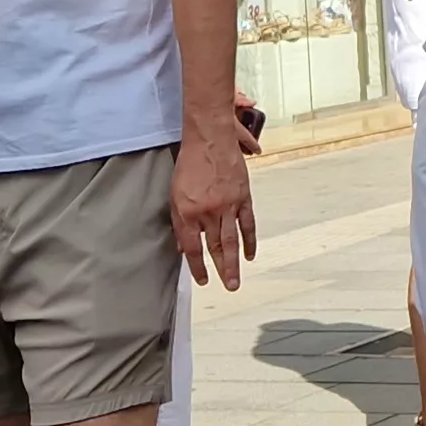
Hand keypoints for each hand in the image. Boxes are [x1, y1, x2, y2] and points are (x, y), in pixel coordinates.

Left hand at [173, 109, 258, 288]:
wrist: (209, 138)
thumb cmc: (189, 164)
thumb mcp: (175, 193)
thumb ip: (180, 221)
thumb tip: (183, 245)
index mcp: (187, 211)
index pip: (193, 246)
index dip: (197, 266)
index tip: (202, 279)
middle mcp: (208, 211)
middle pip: (215, 247)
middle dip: (221, 270)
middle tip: (228, 287)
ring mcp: (227, 205)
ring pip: (232, 240)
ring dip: (235, 262)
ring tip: (237, 280)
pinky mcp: (243, 197)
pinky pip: (247, 223)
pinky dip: (249, 240)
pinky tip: (250, 254)